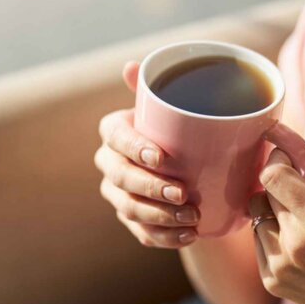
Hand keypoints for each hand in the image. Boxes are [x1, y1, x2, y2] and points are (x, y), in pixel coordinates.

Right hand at [94, 61, 199, 247]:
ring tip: (192, 218)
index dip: (134, 148)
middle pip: (121, 178)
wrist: (194, 166)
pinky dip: (165, 237)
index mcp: (115, 131)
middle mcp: (110, 162)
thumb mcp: (178, 107)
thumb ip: (160, 87)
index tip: (162, 157)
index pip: (116, 137)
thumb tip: (131, 67)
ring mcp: (118, 194)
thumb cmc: (183, 130)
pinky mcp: (132, 220)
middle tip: (183, 194)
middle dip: (150, 189)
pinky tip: (188, 234)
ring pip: (129, 209)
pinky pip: (142, 232)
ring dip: (160, 216)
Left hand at [248, 124, 304, 303]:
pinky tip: (300, 241)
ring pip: (257, 218)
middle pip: (264, 194)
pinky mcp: (272, 281)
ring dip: (275, 210)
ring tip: (304, 219)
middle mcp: (293, 243)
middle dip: (281, 184)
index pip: (274, 176)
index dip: (280, 161)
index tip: (293, 158)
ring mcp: (279, 265)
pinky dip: (272, 234)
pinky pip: (258, 242)